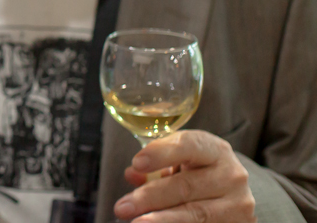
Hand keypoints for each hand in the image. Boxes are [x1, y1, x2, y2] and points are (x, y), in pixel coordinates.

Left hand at [113, 130, 255, 221]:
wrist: (233, 194)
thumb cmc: (198, 171)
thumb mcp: (180, 161)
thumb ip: (155, 164)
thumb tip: (132, 174)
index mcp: (214, 149)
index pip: (188, 146)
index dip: (161, 154)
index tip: (137, 163)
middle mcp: (231, 174)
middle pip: (185, 186)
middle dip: (150, 197)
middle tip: (123, 207)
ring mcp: (238, 203)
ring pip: (196, 213)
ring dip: (162, 219)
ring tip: (137, 222)